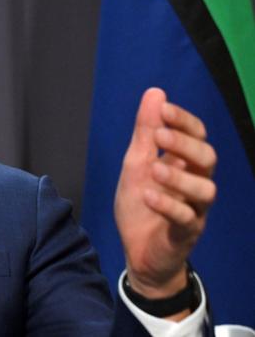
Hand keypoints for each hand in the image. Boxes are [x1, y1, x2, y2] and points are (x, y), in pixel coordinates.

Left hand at [115, 88, 215, 302]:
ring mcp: (194, 209)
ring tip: (153, 168)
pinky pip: (187, 218)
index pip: (197, 135)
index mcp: (184, 163)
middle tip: (159, 135)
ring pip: (205, 189)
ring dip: (179, 176)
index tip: (163, 108)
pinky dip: (168, 206)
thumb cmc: (141, 204)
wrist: (137, 250)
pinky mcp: (186, 233)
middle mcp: (195, 182)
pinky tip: (149, 195)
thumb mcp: (136, 163)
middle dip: (185, 143)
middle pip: (207, 157)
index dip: (184, 121)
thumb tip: (155, 92)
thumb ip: (145, 132)